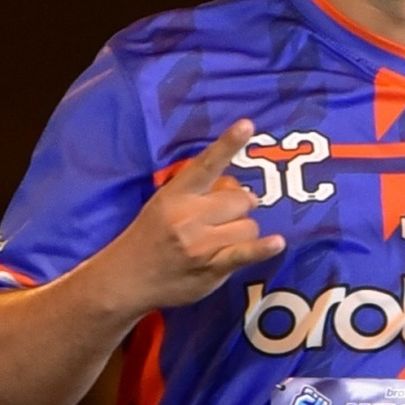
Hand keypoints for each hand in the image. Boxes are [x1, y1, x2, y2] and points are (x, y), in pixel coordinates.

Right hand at [110, 121, 286, 311]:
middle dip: (240, 207)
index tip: (247, 125)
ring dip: (243, 232)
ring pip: (248, 226)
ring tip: (224, 240)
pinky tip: (277, 243)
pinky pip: (245, 253)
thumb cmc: (150, 236)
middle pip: (240, 200)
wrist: (126, 279)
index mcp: (176, 195)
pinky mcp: (212, 268)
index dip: (228, 144)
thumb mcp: (164, 203)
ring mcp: (201, 244)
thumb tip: (240, 190)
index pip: (206, 165)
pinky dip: (262, 248)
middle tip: (226, 217)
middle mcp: (188, 216)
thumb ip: (198, 192)